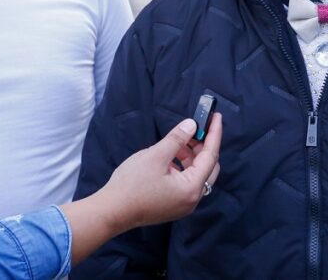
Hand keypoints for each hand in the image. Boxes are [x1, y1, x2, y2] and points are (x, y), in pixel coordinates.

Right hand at [62, 113, 221, 263]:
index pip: (211, 156)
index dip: (214, 134)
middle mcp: (192, 199)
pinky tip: (171, 155)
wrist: (111, 212)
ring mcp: (183, 205)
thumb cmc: (131, 184)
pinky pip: (186, 182)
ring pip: (197, 174)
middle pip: (208, 167)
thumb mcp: (155, 155)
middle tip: (197, 127)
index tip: (216, 116)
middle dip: (204, 145)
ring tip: (180, 139)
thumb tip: (192, 124)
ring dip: (192, 155)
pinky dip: (183, 166)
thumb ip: (177, 139)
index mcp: (191, 188)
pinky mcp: (173, 205)